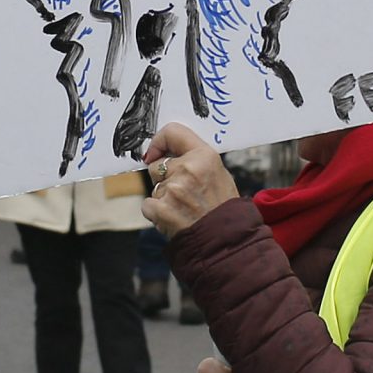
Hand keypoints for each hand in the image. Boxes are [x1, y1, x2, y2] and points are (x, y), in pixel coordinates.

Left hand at [143, 122, 237, 237]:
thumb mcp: (218, 173)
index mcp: (204, 156)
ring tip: (184, 208)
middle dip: (164, 178)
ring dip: (163, 197)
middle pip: (157, 165)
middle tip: (184, 194)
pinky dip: (157, 212)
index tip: (155, 152)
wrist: (224, 240)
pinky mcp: (160, 208)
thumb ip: (195, 160)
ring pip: (154, 187)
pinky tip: (175, 218)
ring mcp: (172, 189)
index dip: (159, 141)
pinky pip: (148, 204)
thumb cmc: (222, 209)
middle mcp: (187, 169)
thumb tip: (169, 152)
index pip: (172, 132)